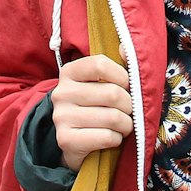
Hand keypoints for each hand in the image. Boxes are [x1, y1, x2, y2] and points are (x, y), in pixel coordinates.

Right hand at [51, 54, 133, 171]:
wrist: (73, 141)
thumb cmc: (95, 107)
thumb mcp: (102, 82)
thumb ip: (118, 64)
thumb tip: (126, 49)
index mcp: (69, 72)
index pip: (101, 64)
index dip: (122, 76)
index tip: (126, 86)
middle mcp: (61, 92)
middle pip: (112, 93)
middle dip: (129, 105)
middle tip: (128, 111)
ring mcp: (61, 117)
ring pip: (113, 118)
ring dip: (126, 124)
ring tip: (122, 125)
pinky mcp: (65, 140)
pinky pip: (107, 137)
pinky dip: (117, 139)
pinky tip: (112, 137)